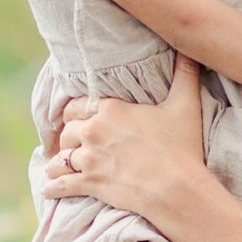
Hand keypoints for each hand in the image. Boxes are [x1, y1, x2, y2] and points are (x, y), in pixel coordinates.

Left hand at [46, 54, 206, 221]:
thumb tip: (191, 51)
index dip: (74, 113)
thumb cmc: (182, 147)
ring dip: (58, 163)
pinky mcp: (90, 184)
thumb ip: (185, 75)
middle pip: (67, 132)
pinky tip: (49, 190)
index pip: (77, 106)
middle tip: (70, 144)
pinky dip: (53, 188)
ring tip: (58, 168)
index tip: (75, 118)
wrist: (177, 188)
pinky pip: (60, 185)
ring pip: (60, 159)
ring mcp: (89, 159)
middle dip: (67, 138)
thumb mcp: (186, 105)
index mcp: (111, 109)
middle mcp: (94, 131)